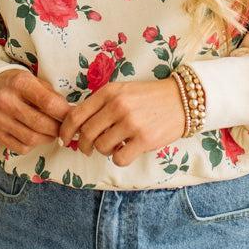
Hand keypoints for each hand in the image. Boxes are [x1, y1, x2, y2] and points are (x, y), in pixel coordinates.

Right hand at [0, 68, 71, 153]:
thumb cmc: (18, 86)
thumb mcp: (36, 81)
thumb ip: (53, 96)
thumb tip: (71, 115)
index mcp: (20, 83)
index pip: (49, 103)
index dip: (65, 113)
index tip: (72, 117)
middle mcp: (6, 100)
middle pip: (41, 124)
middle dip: (58, 129)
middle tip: (64, 128)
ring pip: (32, 139)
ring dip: (47, 138)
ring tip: (51, 132)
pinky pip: (21, 148)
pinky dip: (34, 145)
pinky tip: (36, 136)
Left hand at [57, 78, 186, 166]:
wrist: (183, 99)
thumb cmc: (149, 96)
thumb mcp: (122, 91)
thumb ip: (101, 104)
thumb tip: (76, 125)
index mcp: (109, 92)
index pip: (76, 115)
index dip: (65, 130)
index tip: (65, 138)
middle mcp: (118, 106)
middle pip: (86, 134)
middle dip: (83, 145)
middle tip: (88, 148)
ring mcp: (131, 123)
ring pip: (101, 147)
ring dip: (104, 150)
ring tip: (114, 145)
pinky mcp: (145, 139)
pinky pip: (119, 158)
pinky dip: (119, 158)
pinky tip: (126, 151)